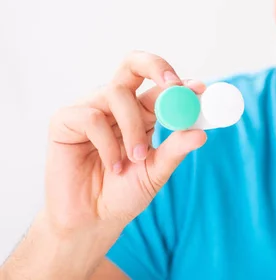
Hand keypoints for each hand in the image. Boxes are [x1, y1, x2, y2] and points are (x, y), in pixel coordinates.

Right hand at [44, 50, 206, 234]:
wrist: (92, 220)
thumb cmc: (124, 193)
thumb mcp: (156, 171)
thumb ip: (175, 150)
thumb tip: (202, 133)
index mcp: (142, 112)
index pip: (161, 85)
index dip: (181, 83)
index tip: (199, 89)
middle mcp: (117, 104)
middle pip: (133, 63)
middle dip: (156, 66)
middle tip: (173, 86)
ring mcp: (91, 109)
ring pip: (116, 93)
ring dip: (132, 127)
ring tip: (136, 158)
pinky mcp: (65, 120)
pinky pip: (92, 117)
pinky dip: (107, 143)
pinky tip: (111, 165)